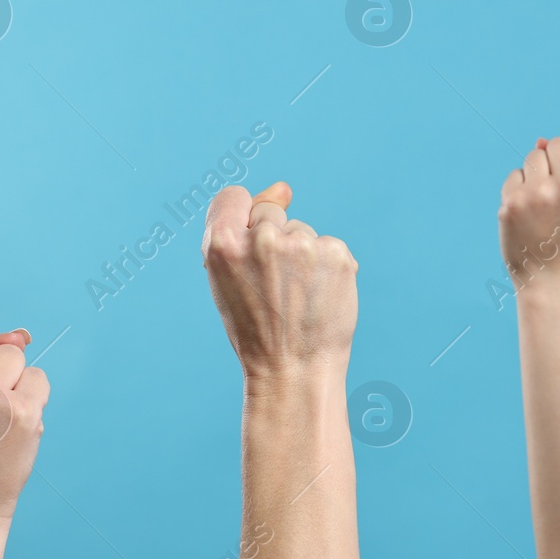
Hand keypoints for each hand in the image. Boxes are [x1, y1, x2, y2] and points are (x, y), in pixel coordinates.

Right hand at [202, 181, 358, 380]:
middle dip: (274, 241)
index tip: (249, 239)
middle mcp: (263, 239)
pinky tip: (321, 295)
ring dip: (302, 256)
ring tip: (298, 297)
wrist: (293, 370)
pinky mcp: (336, 253)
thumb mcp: (229, 279)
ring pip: (301, 231)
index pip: (231, 197)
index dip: (240, 216)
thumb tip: (285, 189)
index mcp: (223, 244)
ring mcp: (302, 245)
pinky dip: (328, 266)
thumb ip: (244, 230)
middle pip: (270, 213)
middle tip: (275, 286)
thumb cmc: (255, 327)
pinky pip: (328, 245)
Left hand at [499, 131, 559, 286]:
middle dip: (556, 163)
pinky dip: (519, 190)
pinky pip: (515, 174)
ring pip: (534, 156)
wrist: (553, 279)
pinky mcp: (513, 201)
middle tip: (559, 197)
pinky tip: (529, 214)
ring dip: (537, 175)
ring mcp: (539, 193)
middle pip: (557, 144)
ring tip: (544, 206)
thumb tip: (540, 140)